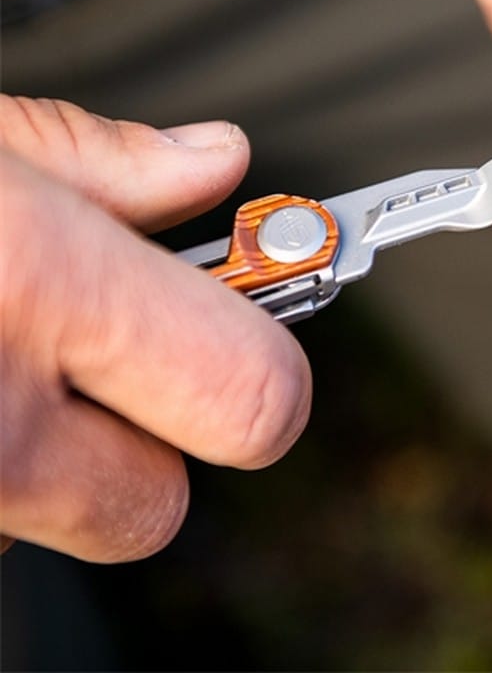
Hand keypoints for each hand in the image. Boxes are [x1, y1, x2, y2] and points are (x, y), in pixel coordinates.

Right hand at [0, 96, 311, 561]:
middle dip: (144, 433)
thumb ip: (100, 157)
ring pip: (53, 520)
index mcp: (39, 288)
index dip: (266, 369)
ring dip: (40, 453)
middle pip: (155, 504)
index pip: (254, 396)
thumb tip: (215, 163)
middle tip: (91, 357)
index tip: (257, 330)